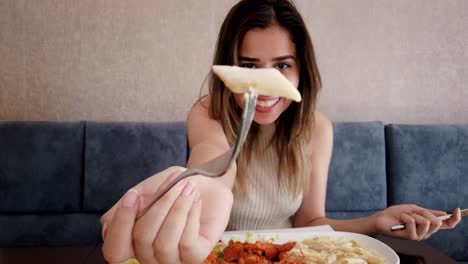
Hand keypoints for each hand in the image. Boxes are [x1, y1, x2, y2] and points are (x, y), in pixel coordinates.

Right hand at [100, 166, 232, 263]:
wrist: (205, 178)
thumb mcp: (145, 190)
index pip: (114, 251)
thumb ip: (125, 206)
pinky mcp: (196, 256)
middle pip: (142, 239)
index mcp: (132, 242)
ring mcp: (172, 259)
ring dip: (176, 208)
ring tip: (187, 188)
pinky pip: (186, 243)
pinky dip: (190, 215)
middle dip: (159, 206)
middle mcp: (150, 256)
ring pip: (164, 243)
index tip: (133, 195)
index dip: (120, 225)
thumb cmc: (173, 186)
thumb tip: (107, 224)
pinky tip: (195, 200)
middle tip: (174, 182)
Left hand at [375, 204, 460, 240]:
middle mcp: (426, 233)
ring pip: (426, 222)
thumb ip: (428, 212)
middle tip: (413, 212)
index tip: (458, 210)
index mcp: (428, 226)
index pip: (446, 225)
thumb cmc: (396, 214)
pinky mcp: (410, 237)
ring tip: (405, 216)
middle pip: (437, 222)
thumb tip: (443, 213)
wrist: (381, 218)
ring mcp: (418, 236)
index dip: (454, 219)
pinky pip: (413, 223)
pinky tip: (401, 219)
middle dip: (425, 213)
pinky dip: (406, 217)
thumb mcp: (414, 210)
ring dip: (414, 215)